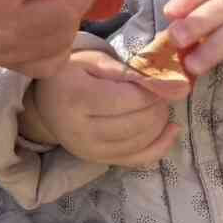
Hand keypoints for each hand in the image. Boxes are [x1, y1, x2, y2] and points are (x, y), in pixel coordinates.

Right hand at [27, 49, 186, 165]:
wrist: (46, 103)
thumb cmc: (71, 74)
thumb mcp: (93, 61)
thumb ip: (130, 71)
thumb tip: (175, 85)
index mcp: (75, 98)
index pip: (129, 99)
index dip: (152, 90)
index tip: (159, 78)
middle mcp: (80, 131)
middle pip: (137, 123)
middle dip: (158, 106)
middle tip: (161, 91)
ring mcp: (90, 151)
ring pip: (140, 142)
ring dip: (160, 123)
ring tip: (160, 104)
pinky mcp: (100, 161)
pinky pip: (139, 160)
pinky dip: (161, 146)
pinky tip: (172, 130)